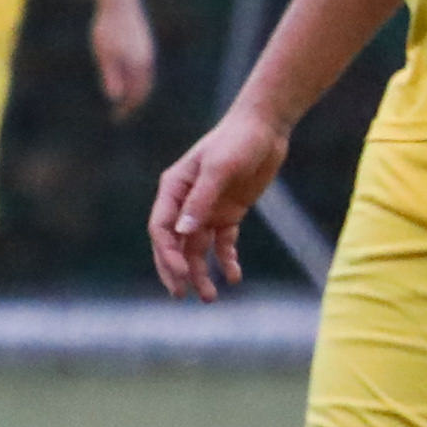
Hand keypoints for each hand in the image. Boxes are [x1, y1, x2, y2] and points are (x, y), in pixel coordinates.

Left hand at [93, 0, 158, 115]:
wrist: (119, 2)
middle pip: (144, 90)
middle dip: (133, 104)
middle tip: (120, 115)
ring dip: (136, 93)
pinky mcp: (144, 45)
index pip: (136, 96)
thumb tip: (115, 98)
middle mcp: (147, 62)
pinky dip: (137, 80)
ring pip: (146, 79)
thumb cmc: (107, 29)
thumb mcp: (104, 54)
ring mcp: (147, 53)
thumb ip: (111, 76)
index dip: (127, 109)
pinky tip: (126, 80)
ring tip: (124, 101)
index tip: (116, 119)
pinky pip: (144, 69)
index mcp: (138, 66)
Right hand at [148, 106, 289, 299]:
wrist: (265, 129)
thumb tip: (183, 233)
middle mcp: (185, 203)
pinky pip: (223, 243)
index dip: (168, 254)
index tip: (182, 274)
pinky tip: (234, 276)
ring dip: (201, 273)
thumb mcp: (219, 169)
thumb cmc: (236, 142)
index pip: (162, 229)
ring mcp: (207, 210)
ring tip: (210, 297)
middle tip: (182, 296)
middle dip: (177, 271)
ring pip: (198, 249)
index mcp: (173, 190)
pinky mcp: (229, 214)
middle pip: (174, 244)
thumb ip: (201, 200)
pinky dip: (226, 260)